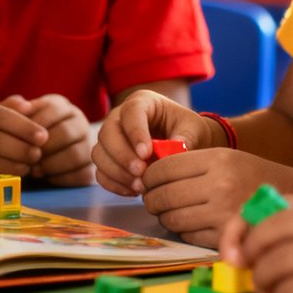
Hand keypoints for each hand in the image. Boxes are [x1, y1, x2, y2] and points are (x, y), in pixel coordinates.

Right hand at [0, 96, 47, 177]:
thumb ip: (14, 108)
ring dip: (12, 163)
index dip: (22, 126)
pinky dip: (2, 174)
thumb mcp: (2, 113)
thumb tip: (27, 105)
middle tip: (38, 154)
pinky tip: (19, 173)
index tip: (43, 136)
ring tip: (30, 165)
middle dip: (19, 148)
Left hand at [23, 95, 93, 185]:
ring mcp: (86, 145)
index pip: (54, 109)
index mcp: (62, 106)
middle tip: (27, 157)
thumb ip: (13, 108)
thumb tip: (23, 106)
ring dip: (52, 164)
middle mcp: (78, 123)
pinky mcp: (89, 168)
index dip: (36, 123)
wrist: (28, 158)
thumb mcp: (15, 118)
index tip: (20, 136)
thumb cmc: (20, 135)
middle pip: (66, 132)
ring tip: (34, 170)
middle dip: (43, 147)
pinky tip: (46, 178)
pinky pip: (82, 174)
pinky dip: (62, 178)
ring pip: (76, 154)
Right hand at [93, 90, 219, 195]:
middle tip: (140, 172)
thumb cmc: (188, 131)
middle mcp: (120, 117)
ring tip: (141, 186)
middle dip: (122, 155)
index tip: (146, 153)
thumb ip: (186, 138)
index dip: (135, 132)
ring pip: (99, 153)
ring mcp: (111, 138)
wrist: (185, 144)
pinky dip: (114, 184)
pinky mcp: (109, 159)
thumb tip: (176, 150)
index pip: (131, 111)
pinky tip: (134, 191)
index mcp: (143, 102)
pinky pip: (100, 172)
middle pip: (107, 132)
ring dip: (117, 172)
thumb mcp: (193, 130)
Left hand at [140, 148, 288, 246]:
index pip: (164, 168)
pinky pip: (188, 235)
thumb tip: (149, 175)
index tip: (147, 181)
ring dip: (163, 217)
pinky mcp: (227, 237)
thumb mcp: (225, 157)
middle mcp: (220, 185)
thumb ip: (191, 163)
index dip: (149, 176)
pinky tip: (188, 223)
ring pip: (172, 218)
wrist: (292, 197)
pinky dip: (182, 231)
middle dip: (151, 199)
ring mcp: (224, 213)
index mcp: (218, 160)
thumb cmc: (251, 174)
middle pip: (164, 195)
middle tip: (152, 199)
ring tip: (167, 212)